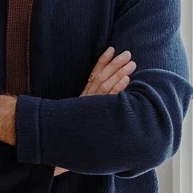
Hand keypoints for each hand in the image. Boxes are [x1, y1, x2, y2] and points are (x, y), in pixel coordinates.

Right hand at [54, 47, 135, 175]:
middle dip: (115, 64)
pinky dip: (117, 88)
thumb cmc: (75, 130)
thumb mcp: (81, 113)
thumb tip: (102, 95)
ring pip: (107, 85)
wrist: (61, 142)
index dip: (102, 61)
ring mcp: (93, 105)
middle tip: (127, 53)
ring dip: (119, 72)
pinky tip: (126, 79)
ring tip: (131, 64)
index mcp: (84, 96)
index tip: (111, 49)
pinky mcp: (98, 113)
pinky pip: (109, 98)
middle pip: (102, 77)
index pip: (94, 74)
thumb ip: (88, 103)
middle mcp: (88, 98)